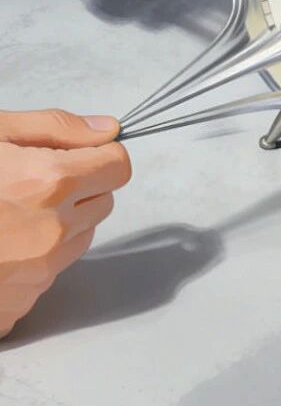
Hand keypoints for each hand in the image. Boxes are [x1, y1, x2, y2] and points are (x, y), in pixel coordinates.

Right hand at [0, 109, 130, 338]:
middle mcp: (53, 230)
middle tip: (34, 182)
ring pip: (81, 237)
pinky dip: (36, 258)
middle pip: (104, 201)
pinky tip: (1, 245)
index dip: (102, 155)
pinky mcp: (20, 303)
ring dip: (61, 223)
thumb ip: (57, 127)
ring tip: (11, 213)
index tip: (82, 155)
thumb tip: (108, 129)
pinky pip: (52, 272)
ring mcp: (38, 272)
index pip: (119, 166)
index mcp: (51, 182)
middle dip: (81, 188)